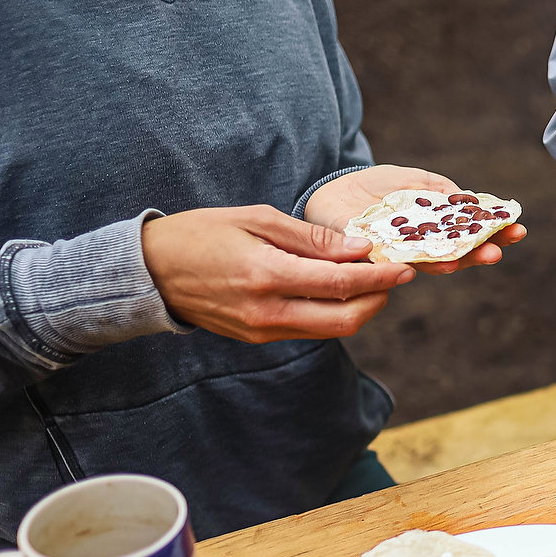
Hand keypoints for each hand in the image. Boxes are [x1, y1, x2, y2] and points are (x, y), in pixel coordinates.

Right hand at [141, 205, 414, 342]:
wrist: (150, 271)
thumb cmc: (202, 233)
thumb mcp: (257, 218)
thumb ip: (311, 238)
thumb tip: (359, 248)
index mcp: (267, 275)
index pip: (341, 283)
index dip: (380, 277)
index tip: (405, 267)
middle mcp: (268, 311)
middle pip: (346, 319)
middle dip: (378, 299)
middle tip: (393, 276)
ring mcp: (263, 331)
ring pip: (331, 329)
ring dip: (359, 309)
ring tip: (369, 280)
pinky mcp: (259, 338)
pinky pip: (309, 330)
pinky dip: (332, 313)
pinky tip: (337, 291)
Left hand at [302, 164, 525, 274]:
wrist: (333, 191)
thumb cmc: (376, 187)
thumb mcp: (413, 179)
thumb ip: (440, 189)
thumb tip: (468, 200)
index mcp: (438, 228)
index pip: (472, 233)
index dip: (495, 233)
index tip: (518, 229)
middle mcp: (424, 246)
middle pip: (459, 253)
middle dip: (481, 252)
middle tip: (499, 251)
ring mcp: (402, 255)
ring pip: (432, 262)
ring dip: (454, 261)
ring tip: (472, 258)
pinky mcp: (375, 259)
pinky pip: (397, 263)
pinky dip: (414, 263)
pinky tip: (432, 260)